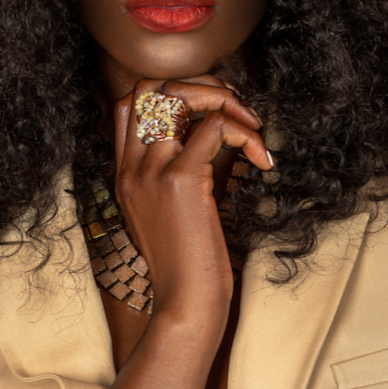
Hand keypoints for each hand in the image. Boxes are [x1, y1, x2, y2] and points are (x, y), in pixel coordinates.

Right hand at [111, 75, 271, 327]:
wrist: (185, 304)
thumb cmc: (187, 268)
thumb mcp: (172, 215)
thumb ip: (179, 175)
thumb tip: (214, 137)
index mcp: (125, 175)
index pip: (130, 104)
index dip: (172, 91)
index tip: (210, 110)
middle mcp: (132, 168)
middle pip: (150, 88)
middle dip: (197, 84)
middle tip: (234, 108)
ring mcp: (153, 171)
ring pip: (179, 96)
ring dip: (223, 99)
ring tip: (251, 125)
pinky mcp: (182, 180)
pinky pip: (215, 127)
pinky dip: (245, 132)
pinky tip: (261, 158)